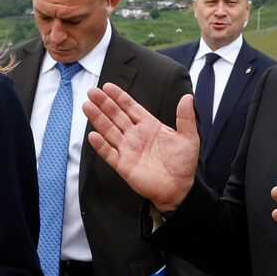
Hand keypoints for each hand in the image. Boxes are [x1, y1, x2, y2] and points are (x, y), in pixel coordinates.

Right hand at [85, 86, 199, 211]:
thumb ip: (186, 117)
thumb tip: (187, 97)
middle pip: (116, 116)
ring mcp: (127, 149)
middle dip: (104, 103)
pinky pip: (109, 153)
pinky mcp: (123, 165)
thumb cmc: (183, 164)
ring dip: (98, 119)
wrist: (180, 188)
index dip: (119, 97)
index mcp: (149, 126)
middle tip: (92, 92)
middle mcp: (135, 135)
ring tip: (87, 106)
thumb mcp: (189, 137)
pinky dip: (100, 145)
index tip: (107, 87)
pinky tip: (93, 135)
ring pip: (109, 131)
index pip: (130, 107)